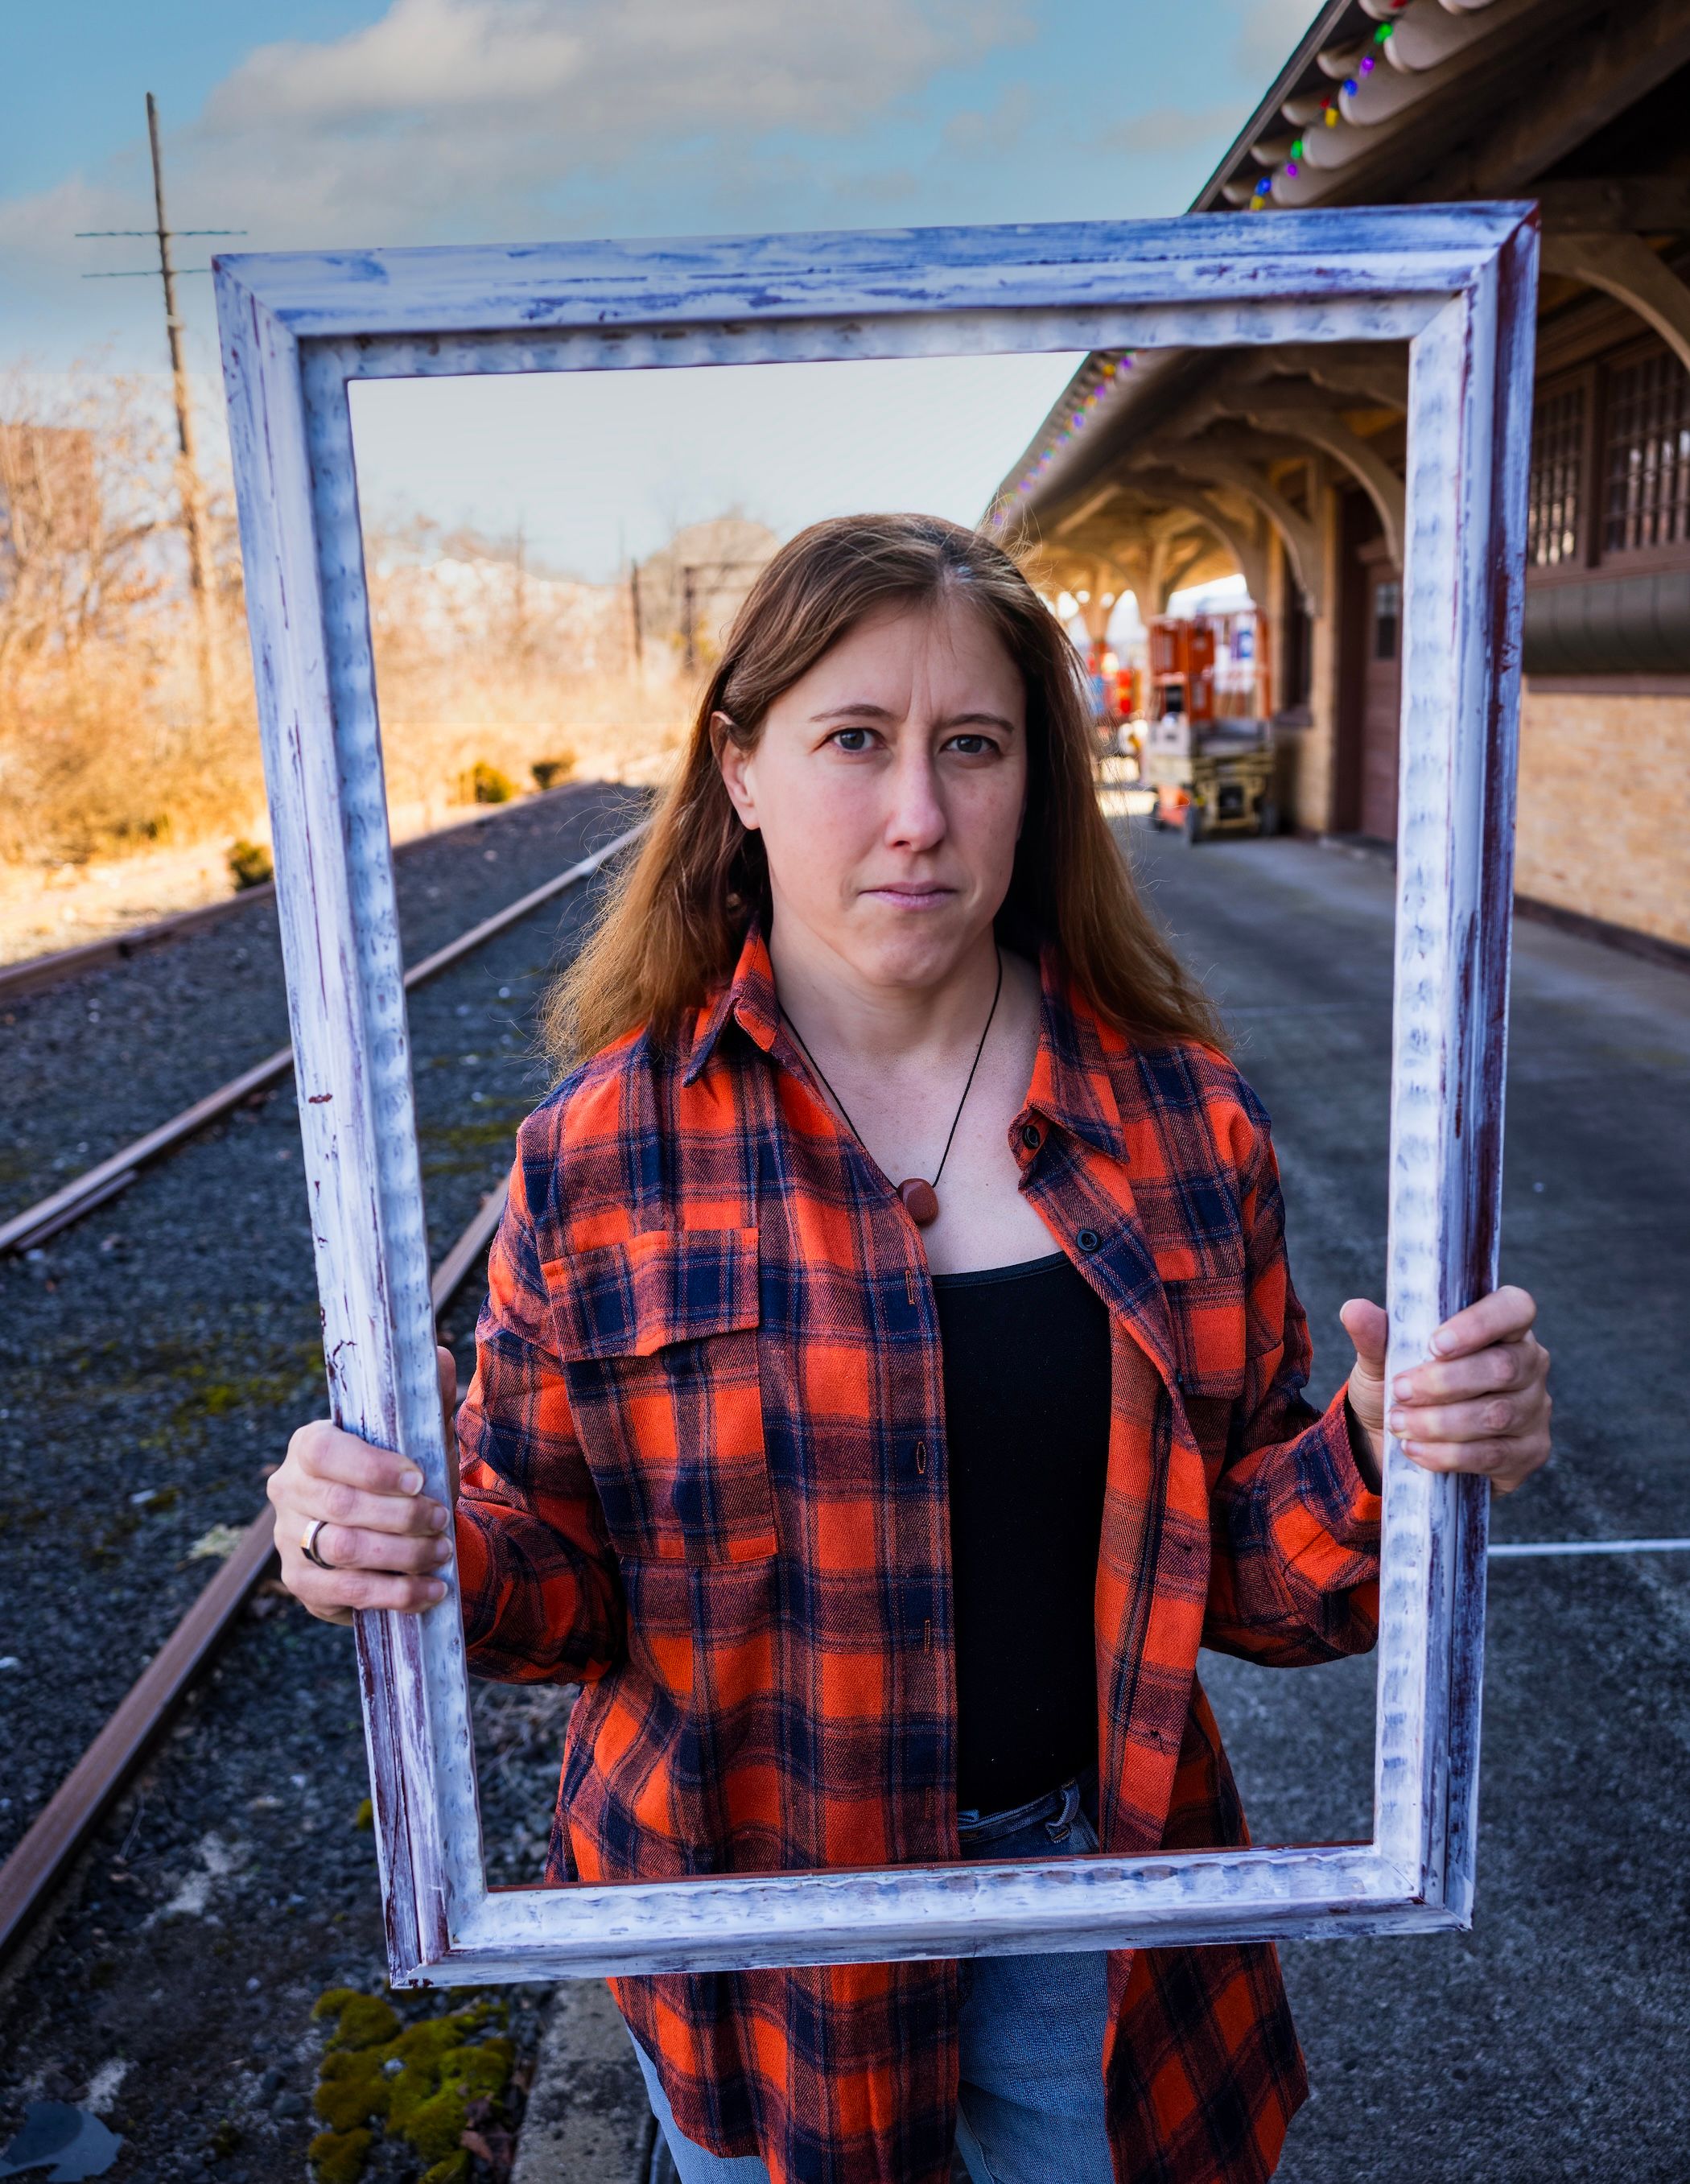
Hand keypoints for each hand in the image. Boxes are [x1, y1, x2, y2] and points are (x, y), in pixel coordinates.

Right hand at [268, 1346, 459, 1625]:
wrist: (395, 1532)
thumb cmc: (406, 1475)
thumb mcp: (420, 1436)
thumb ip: (428, 1397)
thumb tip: (441, 1356)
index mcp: (309, 1445)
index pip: (324, 1452)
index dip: (371, 1468)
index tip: (420, 1479)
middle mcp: (288, 1490)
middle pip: (339, 1506)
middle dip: (400, 1517)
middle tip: (442, 1519)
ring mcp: (289, 1539)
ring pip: (342, 1550)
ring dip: (401, 1556)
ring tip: (442, 1551)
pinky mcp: (302, 1583)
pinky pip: (343, 1592)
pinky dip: (393, 1594)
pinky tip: (430, 1591)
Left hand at [1339, 1286, 1550, 1495]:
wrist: (1399, 1441)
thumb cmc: (1402, 1385)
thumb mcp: (1381, 1359)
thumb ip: (1375, 1335)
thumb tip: (1354, 1310)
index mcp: (1502, 1326)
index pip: (1514, 1308)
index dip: (1479, 1324)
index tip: (1434, 1344)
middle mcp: (1529, 1363)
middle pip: (1504, 1367)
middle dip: (1444, 1382)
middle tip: (1399, 1391)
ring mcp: (1535, 1409)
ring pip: (1497, 1414)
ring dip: (1440, 1422)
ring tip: (1399, 1424)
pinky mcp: (1529, 1452)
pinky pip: (1494, 1455)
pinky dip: (1448, 1454)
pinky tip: (1415, 1450)